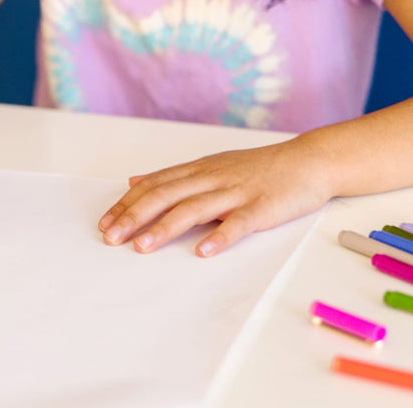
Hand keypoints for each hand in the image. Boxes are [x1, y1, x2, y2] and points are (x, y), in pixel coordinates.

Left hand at [98, 138, 330, 255]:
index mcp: (198, 170)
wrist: (306, 162)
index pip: (154, 185)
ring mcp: (235, 192)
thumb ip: (172, 176)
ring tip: (142, 246)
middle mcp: (211, 178)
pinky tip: (202, 250)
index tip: (105, 223)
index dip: (127, 204)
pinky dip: (219, 236)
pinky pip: (238, 223)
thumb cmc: (257, 168)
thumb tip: (134, 181)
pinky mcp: (261, 208)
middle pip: (165, 195)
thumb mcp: (209, 165)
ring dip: (165, 228)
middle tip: (111, 237)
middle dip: (134, 216)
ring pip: (193, 208)